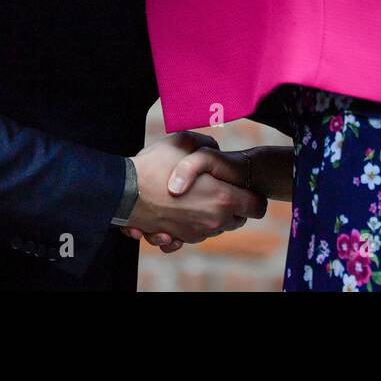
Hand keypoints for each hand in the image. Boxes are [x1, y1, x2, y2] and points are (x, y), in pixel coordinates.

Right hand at [122, 132, 266, 249]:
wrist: (123, 192)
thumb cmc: (155, 165)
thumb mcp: (185, 141)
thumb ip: (207, 143)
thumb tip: (214, 147)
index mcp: (223, 198)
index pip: (257, 206)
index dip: (252, 196)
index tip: (240, 187)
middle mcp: (214, 220)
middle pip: (238, 220)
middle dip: (231, 206)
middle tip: (214, 189)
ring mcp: (196, 233)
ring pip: (215, 228)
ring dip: (208, 215)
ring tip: (190, 197)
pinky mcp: (179, 239)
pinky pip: (193, 236)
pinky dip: (188, 226)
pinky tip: (176, 211)